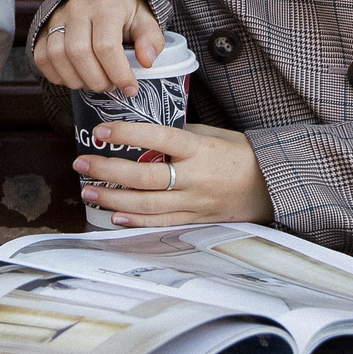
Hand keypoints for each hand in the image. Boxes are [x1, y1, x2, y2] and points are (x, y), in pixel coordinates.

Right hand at [32, 0, 165, 92]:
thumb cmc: (125, 12)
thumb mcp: (146, 20)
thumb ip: (150, 40)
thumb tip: (146, 62)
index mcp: (106, 5)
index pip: (106, 46)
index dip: (118, 73)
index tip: (130, 88)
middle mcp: (77, 8)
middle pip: (79, 53)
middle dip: (97, 80)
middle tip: (111, 86)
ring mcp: (56, 17)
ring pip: (57, 57)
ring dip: (77, 80)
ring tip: (94, 82)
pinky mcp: (43, 29)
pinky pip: (41, 58)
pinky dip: (57, 76)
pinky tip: (76, 77)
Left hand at [76, 121, 273, 226]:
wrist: (271, 186)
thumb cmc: (240, 154)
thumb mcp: (213, 135)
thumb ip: (181, 135)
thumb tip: (146, 134)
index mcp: (200, 150)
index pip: (159, 138)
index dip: (128, 133)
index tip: (101, 130)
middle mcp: (195, 178)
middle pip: (145, 177)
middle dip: (108, 170)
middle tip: (81, 163)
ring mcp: (194, 203)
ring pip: (148, 204)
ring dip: (113, 199)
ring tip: (88, 191)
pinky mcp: (196, 221)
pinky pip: (162, 223)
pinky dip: (136, 221)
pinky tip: (114, 216)